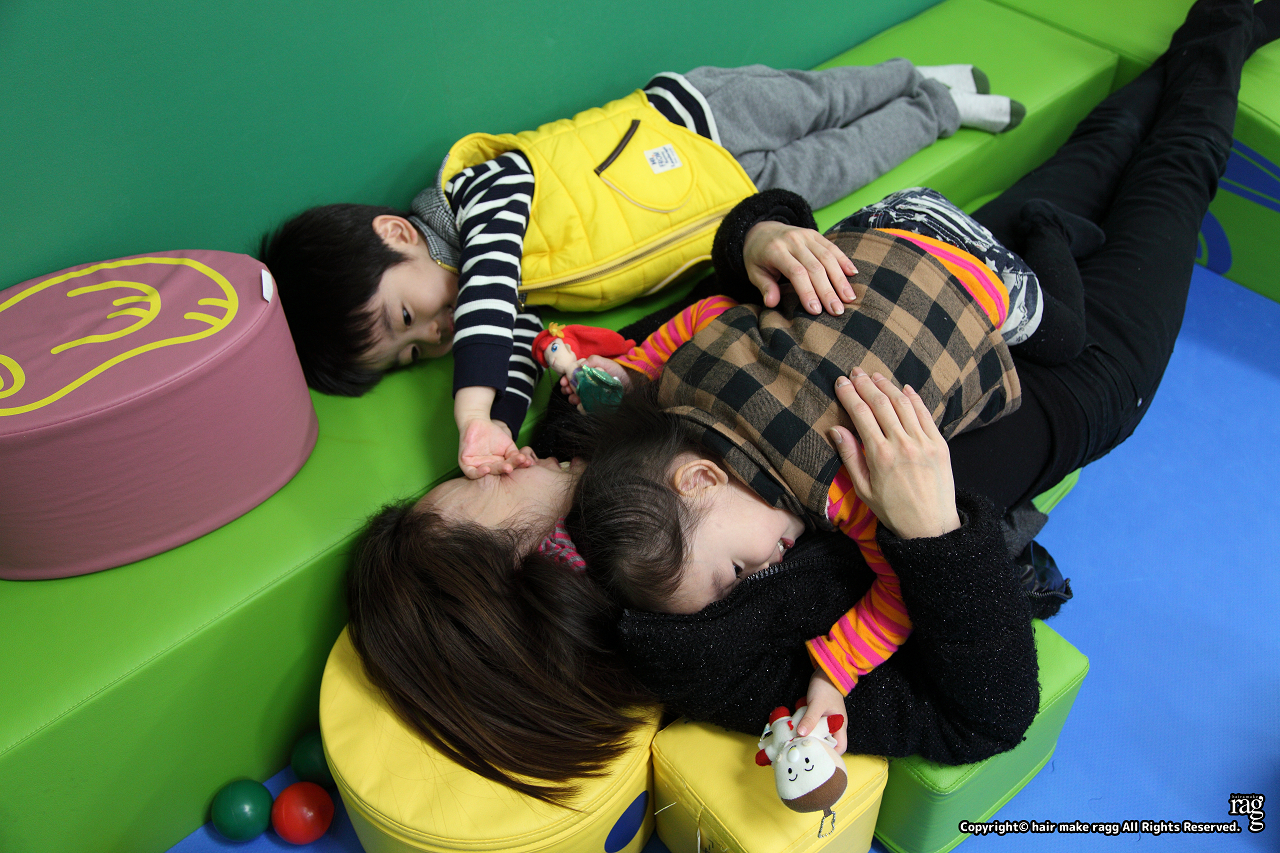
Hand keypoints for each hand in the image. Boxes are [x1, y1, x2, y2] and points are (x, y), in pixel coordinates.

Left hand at [457, 417, 530, 478]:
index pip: (509, 468)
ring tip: (506, 467)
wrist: (478, 422)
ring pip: (487, 474)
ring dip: (496, 471)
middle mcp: (488, 468)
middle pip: (499, 471)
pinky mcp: (466, 464)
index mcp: (498, 467)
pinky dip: (479, 473)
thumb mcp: (508, 445)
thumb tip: (526, 462)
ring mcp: (477, 467)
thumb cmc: (493, 434)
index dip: (518, 465)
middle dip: (507, 468)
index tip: (527, 461)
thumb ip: (515, 455)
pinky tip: (487, 468)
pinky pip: (472, 473)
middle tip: (514, 466)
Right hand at [558, 356, 631, 406]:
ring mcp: (591, 393)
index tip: (563, 381)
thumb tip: (581, 365)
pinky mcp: (596, 403)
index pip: (572, 375)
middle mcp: (588, 383)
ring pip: (577, 397)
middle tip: (567, 390)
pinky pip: (585, 406)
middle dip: (567, 389)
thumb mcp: (606, 362)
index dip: (566, 378)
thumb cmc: (618, 372)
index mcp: (588, 373)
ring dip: (572, 398)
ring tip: (573, 398)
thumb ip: (594, 360)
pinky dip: (581, 407)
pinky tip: (580, 406)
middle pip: (573, 387)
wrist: (630, 384)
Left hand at [743, 220, 857, 315]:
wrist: (761, 229)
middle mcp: (793, 241)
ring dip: (840, 279)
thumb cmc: (758, 257)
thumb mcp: (754, 272)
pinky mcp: (815, 234)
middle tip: (837, 310)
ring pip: (827, 257)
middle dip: (827, 291)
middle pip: (815, 267)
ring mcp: (805, 236)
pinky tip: (852, 274)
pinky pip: (832, 247)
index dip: (807, 291)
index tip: (816, 311)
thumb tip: (771, 303)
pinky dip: (843, 260)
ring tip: (849, 298)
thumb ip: (764, 287)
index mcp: (776, 251)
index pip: (796, 272)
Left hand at [798, 669, 847, 753]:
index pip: (841, 747)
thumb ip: (810, 719)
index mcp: (840, 725)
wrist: (825, 673)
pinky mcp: (819, 716)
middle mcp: (835, 725)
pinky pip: (814, 727)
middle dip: (817, 747)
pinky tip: (798, 731)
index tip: (817, 754)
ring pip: (820, 735)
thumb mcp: (817, 704)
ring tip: (799, 741)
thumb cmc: (825, 687)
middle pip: (829, 743)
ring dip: (811, 738)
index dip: (831, 753)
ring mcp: (827, 721)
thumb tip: (801, 734)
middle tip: (804, 749)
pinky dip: (807, 730)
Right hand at [829, 368, 960, 538]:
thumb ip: (850, 457)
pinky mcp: (939, 444)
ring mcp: (923, 442)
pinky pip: (925, 414)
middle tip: (855, 372)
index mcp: (880, 456)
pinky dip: (914, 398)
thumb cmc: (893, 511)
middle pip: (881, 403)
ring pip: (903, 403)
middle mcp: (902, 444)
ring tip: (875, 375)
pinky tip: (903, 388)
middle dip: (865, 384)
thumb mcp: (863, 490)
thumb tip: (836, 430)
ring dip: (887, 386)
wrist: (931, 527)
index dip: (849, 395)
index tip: (840, 382)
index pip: (861, 414)